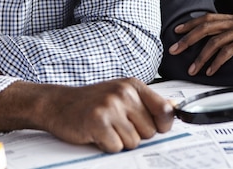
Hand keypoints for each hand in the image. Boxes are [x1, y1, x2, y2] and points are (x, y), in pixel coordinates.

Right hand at [0, 78, 173, 152]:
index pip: (165, 110)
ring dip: (119, 141)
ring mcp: (110, 106)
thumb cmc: (92, 101)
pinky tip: (96, 134)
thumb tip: (174, 107)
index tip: (154, 127)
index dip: (162, 125)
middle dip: (134, 135)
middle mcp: (124, 93)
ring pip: (133, 142)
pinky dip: (106, 146)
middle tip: (116, 125)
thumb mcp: (122, 94)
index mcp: (133, 86)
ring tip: (105, 128)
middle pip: (150, 132)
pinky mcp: (98, 122)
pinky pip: (116, 147)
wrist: (57, 103)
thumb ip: (148, 102)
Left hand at [167, 13, 232, 75]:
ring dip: (200, 56)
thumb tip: (226, 39)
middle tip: (174, 49)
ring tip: (191, 69)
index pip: (208, 18)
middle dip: (187, 39)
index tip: (177, 29)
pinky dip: (216, 61)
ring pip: (214, 41)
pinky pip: (229, 51)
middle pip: (206, 27)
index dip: (191, 23)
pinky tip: (210, 70)